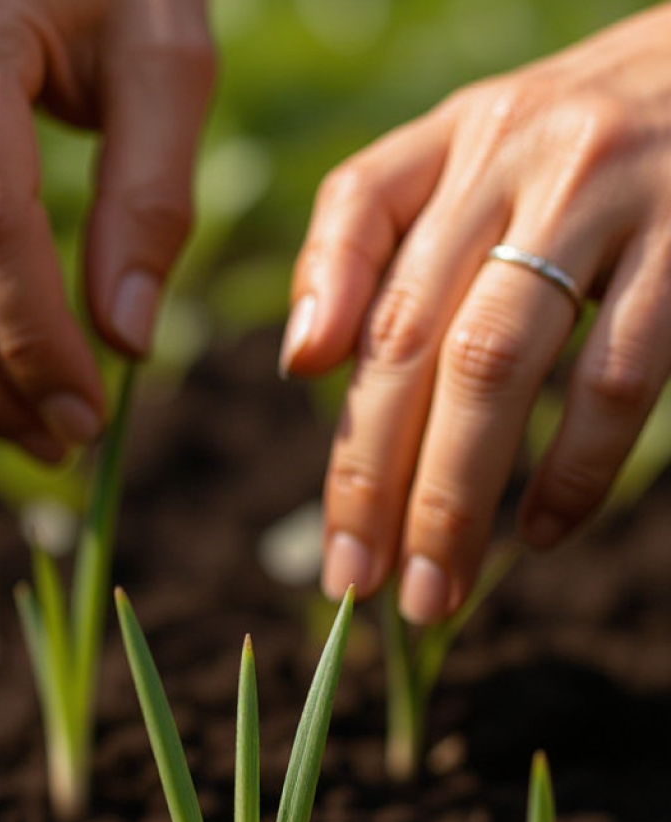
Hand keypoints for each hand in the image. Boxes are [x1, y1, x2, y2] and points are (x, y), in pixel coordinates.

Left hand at [281, 4, 670, 623]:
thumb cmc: (591, 148)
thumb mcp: (481, 157)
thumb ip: (378, 241)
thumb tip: (303, 360)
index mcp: (459, 134)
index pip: (355, 219)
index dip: (318, 330)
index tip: (320, 493)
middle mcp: (518, 153)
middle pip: (412, 335)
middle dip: (373, 473)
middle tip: (358, 581)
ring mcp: (608, 193)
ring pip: (496, 363)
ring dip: (455, 493)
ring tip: (434, 588)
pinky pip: (617, 373)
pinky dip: (576, 466)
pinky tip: (542, 533)